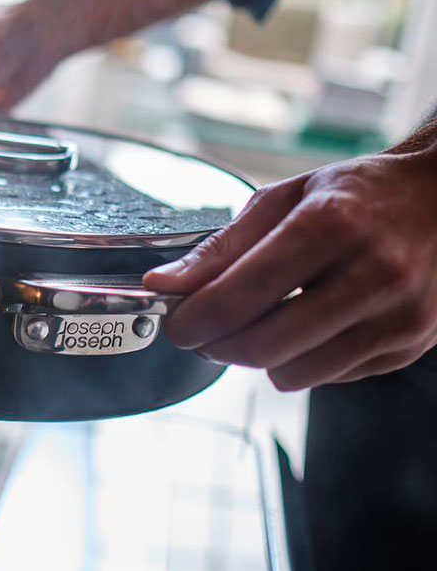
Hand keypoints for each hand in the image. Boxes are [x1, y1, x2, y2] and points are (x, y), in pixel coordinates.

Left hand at [144, 134, 436, 390]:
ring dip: (257, 355)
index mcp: (330, 225)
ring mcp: (397, 317)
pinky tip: (306, 323)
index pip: (238, 297)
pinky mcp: (408, 346)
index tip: (175, 321)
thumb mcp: (282, 200)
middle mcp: (371, 274)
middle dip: (215, 344)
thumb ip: (220, 247)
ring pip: (291, 373)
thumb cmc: (358, 193)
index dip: (191, 320)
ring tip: (259, 320)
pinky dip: (300, 358)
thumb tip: (163, 284)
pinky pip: (327, 376)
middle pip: (261, 345)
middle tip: (204, 328)